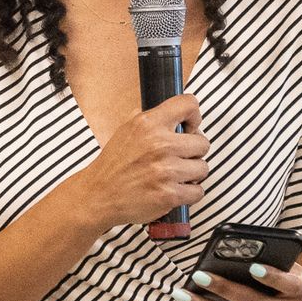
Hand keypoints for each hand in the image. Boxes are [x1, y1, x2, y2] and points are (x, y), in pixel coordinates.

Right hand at [71, 93, 208, 232]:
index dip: (194, 116)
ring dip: (192, 174)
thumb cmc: (113, 166)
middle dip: (193, 151)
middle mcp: (159, 144)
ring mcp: (166, 170)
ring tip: (175, 175)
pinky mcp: (169, 195)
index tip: (190, 126)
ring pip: (203, 168)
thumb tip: (174, 113)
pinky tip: (175, 189)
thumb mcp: (126, 129)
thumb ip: (150, 118)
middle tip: (179, 157)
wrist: (99, 195)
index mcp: (148, 124)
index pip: (188, 105)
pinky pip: (198, 191)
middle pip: (202, 142)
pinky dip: (190, 193)